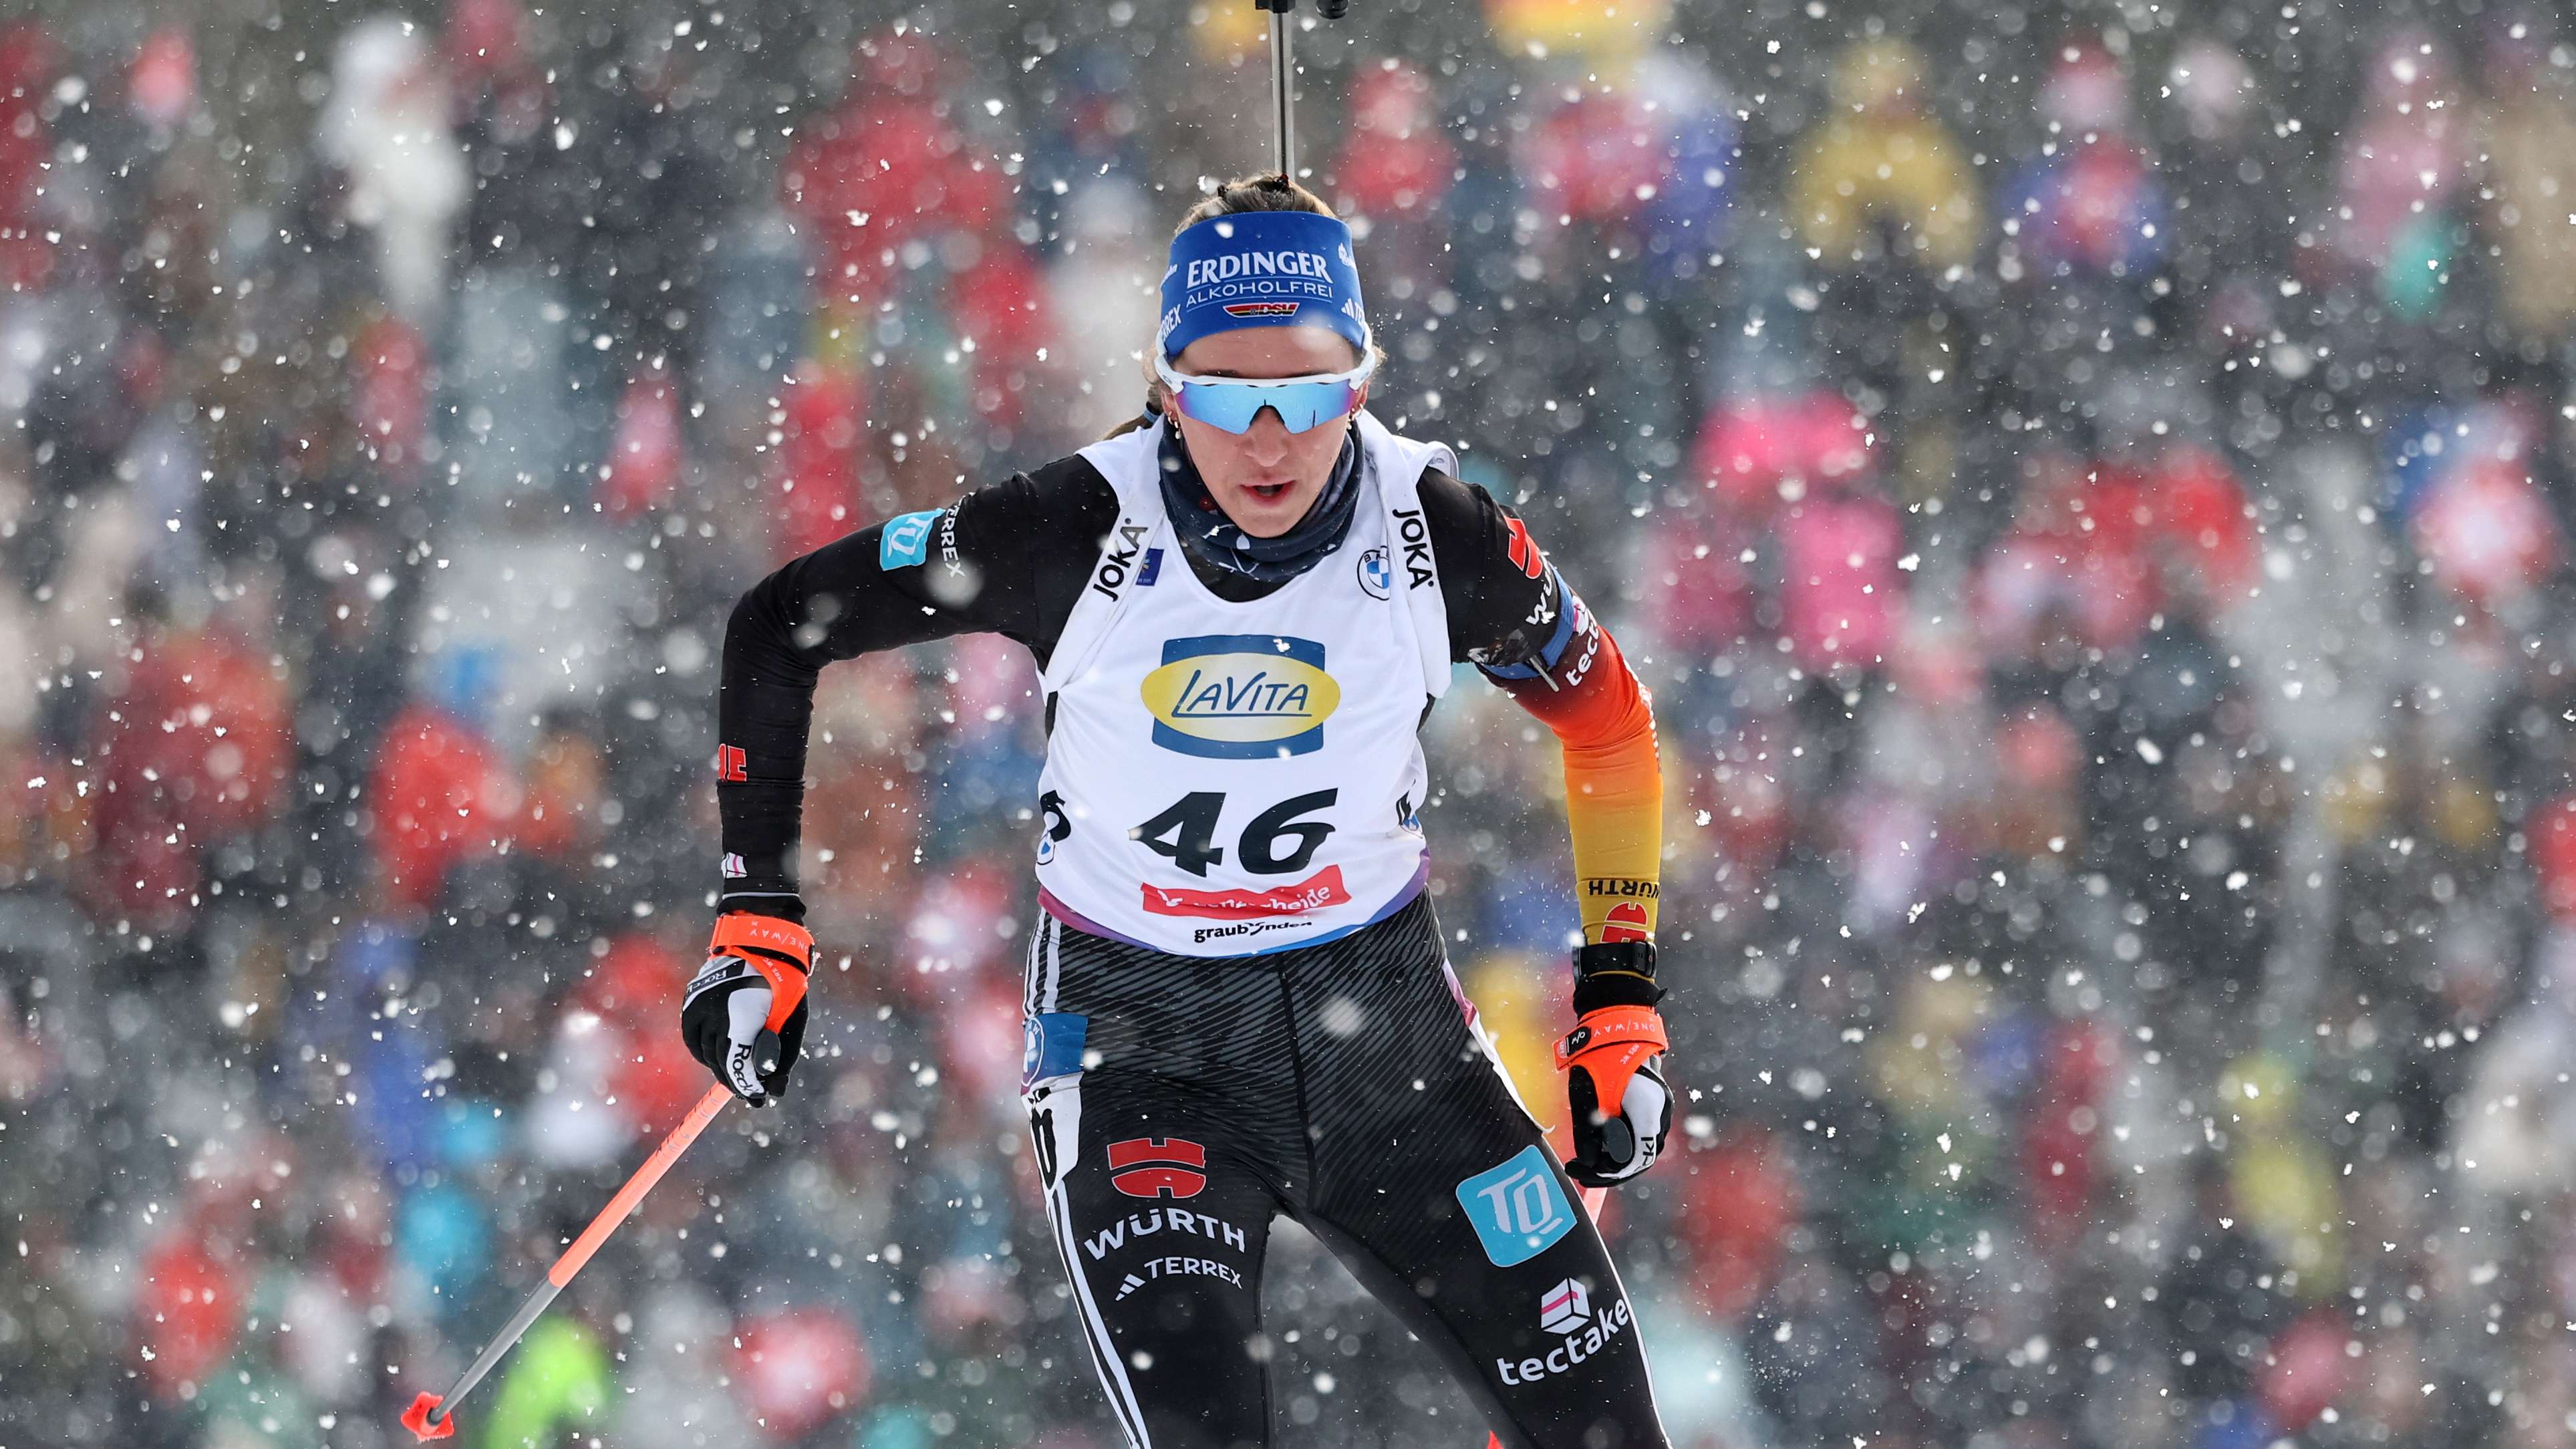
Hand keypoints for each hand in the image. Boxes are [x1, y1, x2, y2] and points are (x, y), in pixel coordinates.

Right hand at [681, 912, 813, 1106]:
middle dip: (736, 1080)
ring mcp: (699, 1005)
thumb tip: (774, 1092)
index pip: (736, 1065)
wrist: (762, 944)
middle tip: (751, 1092)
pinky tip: (718, 1056)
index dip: (748, 1086)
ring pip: (705, 1053)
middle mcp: (714, 1011)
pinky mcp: (691, 1001)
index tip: (760, 1099)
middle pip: (720, 1061)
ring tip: (738, 1072)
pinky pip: (692, 1039)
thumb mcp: (792, 1021)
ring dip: (720, 1066)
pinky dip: (704, 1052)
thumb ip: (782, 1057)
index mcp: (741, 1016)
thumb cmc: (784, 985)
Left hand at [1557, 941, 1669, 1187]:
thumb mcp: (1587, 1097)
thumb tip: (1590, 1163)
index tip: (1580, 1172)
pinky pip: (1641, 1130)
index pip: (1634, 1159)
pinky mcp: (1655, 1100)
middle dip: (1611, 1168)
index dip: (1607, 1173)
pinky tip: (1602, 1141)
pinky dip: (1623, 1140)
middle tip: (1581, 1170)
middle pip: (1641, 1156)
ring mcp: (1662, 1106)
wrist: (1618, 1021)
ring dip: (1617, 1155)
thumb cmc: (1599, 1055)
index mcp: (1647, 1110)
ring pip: (1642, 1144)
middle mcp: (1661, 1111)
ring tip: (1588, 1158)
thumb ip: (1589, 1134)